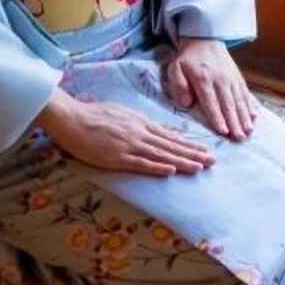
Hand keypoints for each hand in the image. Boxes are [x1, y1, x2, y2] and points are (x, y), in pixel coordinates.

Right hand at [38, 90, 214, 176]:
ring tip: (199, 167)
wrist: (72, 118)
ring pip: (162, 154)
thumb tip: (154, 129)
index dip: (188, 144)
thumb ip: (139, 123)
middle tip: (212, 161)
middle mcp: (140, 133)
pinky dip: (157, 167)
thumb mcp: (122, 113)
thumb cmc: (94, 115)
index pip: (170, 136)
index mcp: (141, 123)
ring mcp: (129, 145)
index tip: (204, 150)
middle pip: (171, 145)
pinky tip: (171, 171)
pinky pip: (141, 163)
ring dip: (182, 161)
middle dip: (193, 154)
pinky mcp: (117, 156)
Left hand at [166, 37, 257, 140]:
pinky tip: (255, 116)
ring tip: (248, 131)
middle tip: (239, 138)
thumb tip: (187, 104)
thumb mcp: (175, 68)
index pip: (211, 102)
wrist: (204, 39)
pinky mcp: (238, 77)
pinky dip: (250, 105)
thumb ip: (179, 86)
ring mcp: (231, 78)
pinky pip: (245, 92)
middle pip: (228, 104)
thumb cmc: (188, 59)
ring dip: (244, 117)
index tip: (223, 132)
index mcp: (203, 79)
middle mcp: (220, 79)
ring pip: (239, 100)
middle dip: (234, 122)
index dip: (217, 118)